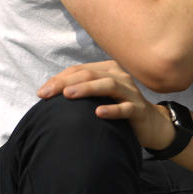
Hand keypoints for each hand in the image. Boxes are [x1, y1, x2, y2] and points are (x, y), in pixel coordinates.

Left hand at [37, 61, 173, 150]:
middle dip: (66, 83)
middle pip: (91, 74)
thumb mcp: (100, 95)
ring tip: (68, 95)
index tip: (41, 93)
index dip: (59, 79)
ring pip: (109, 85)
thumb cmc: (119, 107)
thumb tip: (49, 93)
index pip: (79, 70)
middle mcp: (120, 78)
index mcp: (109, 70)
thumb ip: (81, 90)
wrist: (151, 124)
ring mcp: (131, 93)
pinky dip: (112, 110)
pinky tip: (98, 113)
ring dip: (87, 89)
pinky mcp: (139, 110)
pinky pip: (126, 108)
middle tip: (48, 94)